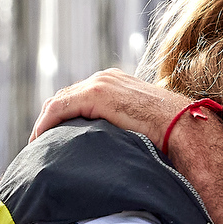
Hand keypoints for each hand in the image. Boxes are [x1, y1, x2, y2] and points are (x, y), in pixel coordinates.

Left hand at [31, 69, 194, 142]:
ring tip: (40, 144)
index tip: (54, 136)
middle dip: (51, 120)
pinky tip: (40, 138)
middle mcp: (105, 78)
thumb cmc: (169, 131)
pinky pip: (59, 108)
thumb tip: (115, 145)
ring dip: (46, 123)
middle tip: (43, 142)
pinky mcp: (95, 94)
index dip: (62, 117)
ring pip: (59, 101)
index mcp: (115, 83)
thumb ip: (123, 125)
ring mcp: (100, 83)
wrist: (182, 126)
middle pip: (66, 97)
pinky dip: (46, 123)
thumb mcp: (140, 123)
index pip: (79, 96)